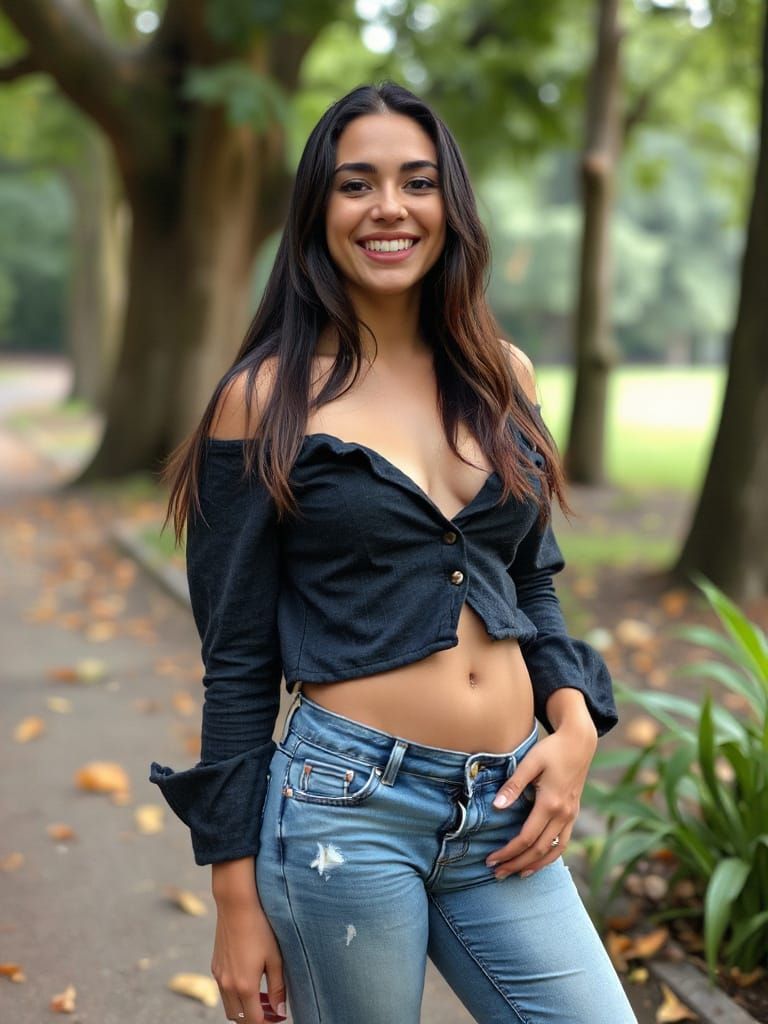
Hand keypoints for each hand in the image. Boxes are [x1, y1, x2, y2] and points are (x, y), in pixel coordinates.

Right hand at [212, 898, 286, 1022]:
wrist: (236, 905)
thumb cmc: (260, 929)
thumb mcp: (275, 958)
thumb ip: (278, 988)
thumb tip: (280, 1013)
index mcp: (245, 986)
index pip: (254, 1021)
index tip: (278, 1019)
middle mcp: (228, 986)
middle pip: (239, 1019)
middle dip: (255, 1019)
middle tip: (271, 1011)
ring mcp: (219, 976)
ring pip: (230, 1007)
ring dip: (244, 1008)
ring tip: (262, 997)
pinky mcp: (215, 966)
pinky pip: (223, 991)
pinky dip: (235, 995)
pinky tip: (249, 979)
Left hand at [485, 717, 597, 879]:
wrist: (579, 742)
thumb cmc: (552, 749)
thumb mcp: (530, 762)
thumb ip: (513, 786)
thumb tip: (496, 806)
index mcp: (550, 803)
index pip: (526, 838)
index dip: (508, 852)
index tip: (491, 859)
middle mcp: (563, 814)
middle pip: (539, 850)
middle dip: (517, 864)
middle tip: (497, 873)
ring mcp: (571, 816)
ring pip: (554, 851)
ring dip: (534, 865)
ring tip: (516, 874)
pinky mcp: (573, 813)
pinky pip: (563, 843)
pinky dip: (550, 856)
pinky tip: (539, 861)